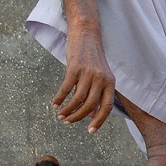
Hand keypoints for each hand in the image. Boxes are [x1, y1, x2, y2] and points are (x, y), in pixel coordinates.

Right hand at [53, 0, 114, 132]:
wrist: (86, 34)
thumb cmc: (92, 58)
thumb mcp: (101, 76)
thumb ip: (99, 94)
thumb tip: (92, 115)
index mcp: (110, 82)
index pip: (106, 107)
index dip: (99, 121)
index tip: (90, 131)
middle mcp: (101, 79)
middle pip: (89, 105)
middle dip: (77, 117)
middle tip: (67, 122)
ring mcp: (88, 73)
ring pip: (77, 99)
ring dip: (68, 110)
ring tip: (60, 115)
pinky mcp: (75, 67)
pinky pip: (66, 88)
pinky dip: (59, 98)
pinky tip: (55, 104)